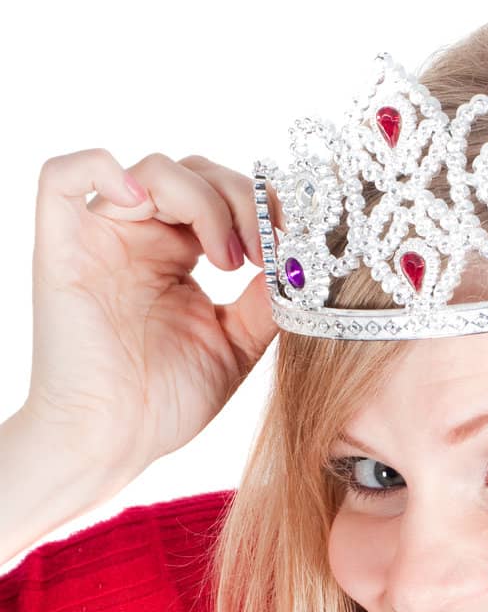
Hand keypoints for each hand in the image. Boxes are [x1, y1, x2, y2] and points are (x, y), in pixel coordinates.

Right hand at [22, 147, 277, 508]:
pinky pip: (62, 176)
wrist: (113, 442)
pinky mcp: (62, 247)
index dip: (264, 207)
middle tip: (265, 255)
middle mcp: (140, 237)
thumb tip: (302, 263)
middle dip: (244, 202)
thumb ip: (265, 302)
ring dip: (205, 201)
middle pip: (196, 172)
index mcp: (178, 256)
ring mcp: (100, 238)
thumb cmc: (165, 404)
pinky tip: (145, 205)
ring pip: (152, 169)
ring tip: (229, 261)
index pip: (223, 195)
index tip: (293, 246)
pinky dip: (104, 169)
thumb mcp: (235, 346)